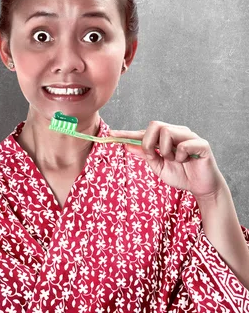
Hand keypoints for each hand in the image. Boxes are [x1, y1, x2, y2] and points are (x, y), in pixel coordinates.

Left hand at [109, 121, 226, 200]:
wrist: (201, 187)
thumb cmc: (180, 175)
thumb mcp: (157, 166)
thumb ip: (144, 155)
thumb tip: (126, 145)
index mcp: (165, 136)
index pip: (144, 131)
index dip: (127, 133)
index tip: (111, 135)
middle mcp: (177, 132)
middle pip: (155, 125)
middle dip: (149, 143)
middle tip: (155, 156)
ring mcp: (190, 136)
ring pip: (167, 131)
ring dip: (165, 151)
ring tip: (173, 160)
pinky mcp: (201, 144)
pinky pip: (183, 145)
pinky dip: (180, 156)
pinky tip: (185, 161)